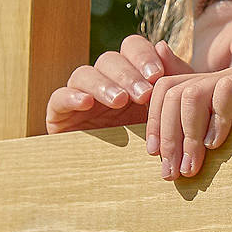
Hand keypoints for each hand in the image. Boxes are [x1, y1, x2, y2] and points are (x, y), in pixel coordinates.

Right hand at [45, 34, 191, 134]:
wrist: (125, 186)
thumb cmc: (154, 146)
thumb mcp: (168, 114)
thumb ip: (172, 80)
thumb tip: (162, 45)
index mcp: (131, 75)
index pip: (132, 47)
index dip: (143, 56)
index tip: (157, 75)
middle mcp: (105, 81)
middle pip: (110, 60)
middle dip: (128, 75)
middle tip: (144, 94)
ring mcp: (80, 96)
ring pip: (85, 74)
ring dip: (104, 85)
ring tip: (120, 101)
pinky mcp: (59, 114)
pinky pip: (59, 97)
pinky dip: (71, 97)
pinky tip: (86, 103)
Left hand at [144, 66, 231, 178]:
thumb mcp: (212, 144)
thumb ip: (183, 126)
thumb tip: (154, 91)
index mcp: (207, 88)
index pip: (166, 89)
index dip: (154, 121)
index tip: (154, 155)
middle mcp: (221, 77)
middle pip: (174, 91)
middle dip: (169, 135)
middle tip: (173, 172)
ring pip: (193, 94)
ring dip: (188, 136)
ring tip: (193, 167)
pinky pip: (225, 93)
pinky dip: (216, 122)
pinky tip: (218, 146)